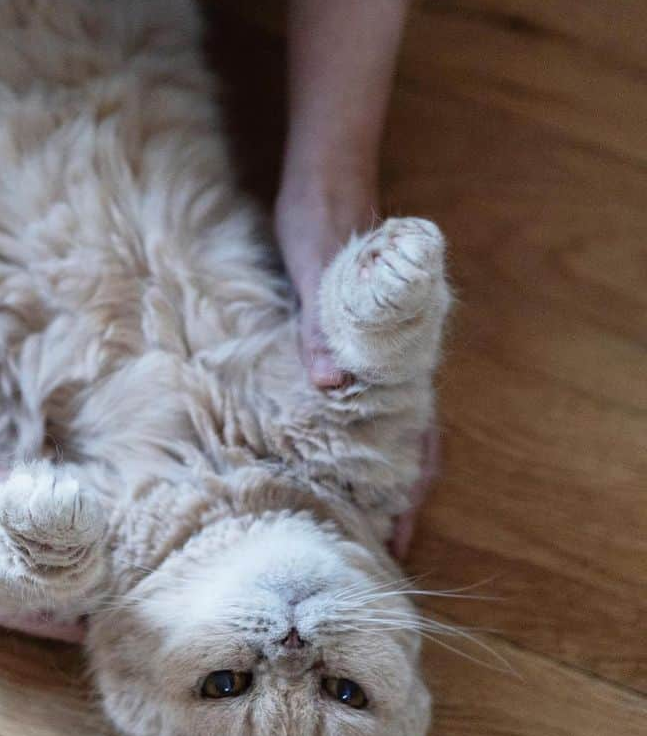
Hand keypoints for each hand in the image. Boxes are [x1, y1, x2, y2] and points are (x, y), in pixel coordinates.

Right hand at [0, 367, 85, 642]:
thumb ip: (6, 493)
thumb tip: (61, 508)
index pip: (7, 612)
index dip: (52, 619)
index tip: (94, 624)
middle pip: (4, 601)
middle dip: (49, 597)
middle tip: (98, 588)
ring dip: (34, 573)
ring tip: (80, 567)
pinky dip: (15, 550)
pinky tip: (43, 537)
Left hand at [274, 178, 436, 558]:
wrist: (326, 180)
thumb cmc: (323, 222)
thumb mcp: (317, 270)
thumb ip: (320, 325)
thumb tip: (328, 385)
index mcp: (393, 353)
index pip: (418, 440)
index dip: (412, 495)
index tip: (400, 543)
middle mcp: (391, 364)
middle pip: (409, 449)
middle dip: (397, 503)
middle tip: (379, 555)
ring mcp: (372, 359)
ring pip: (390, 433)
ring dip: (380, 480)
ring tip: (359, 525)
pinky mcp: (348, 345)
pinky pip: (363, 407)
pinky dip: (357, 444)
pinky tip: (334, 463)